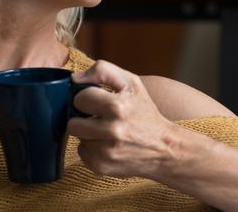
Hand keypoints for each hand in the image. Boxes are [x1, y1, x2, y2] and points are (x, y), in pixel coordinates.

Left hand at [67, 60, 182, 178]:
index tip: (98, 101)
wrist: (164, 148)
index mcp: (117, 107)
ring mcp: (106, 152)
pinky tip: (107, 145)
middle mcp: (111, 131)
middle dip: (84, 118)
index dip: (87, 98)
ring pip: (77, 137)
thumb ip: (102, 71)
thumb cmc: (145, 112)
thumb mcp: (131, 83)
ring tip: (106, 131)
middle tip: (100, 118)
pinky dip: (91, 148)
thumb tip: (74, 79)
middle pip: (73, 122)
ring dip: (88, 133)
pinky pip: (82, 152)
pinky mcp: (101, 167)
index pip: (79, 98)